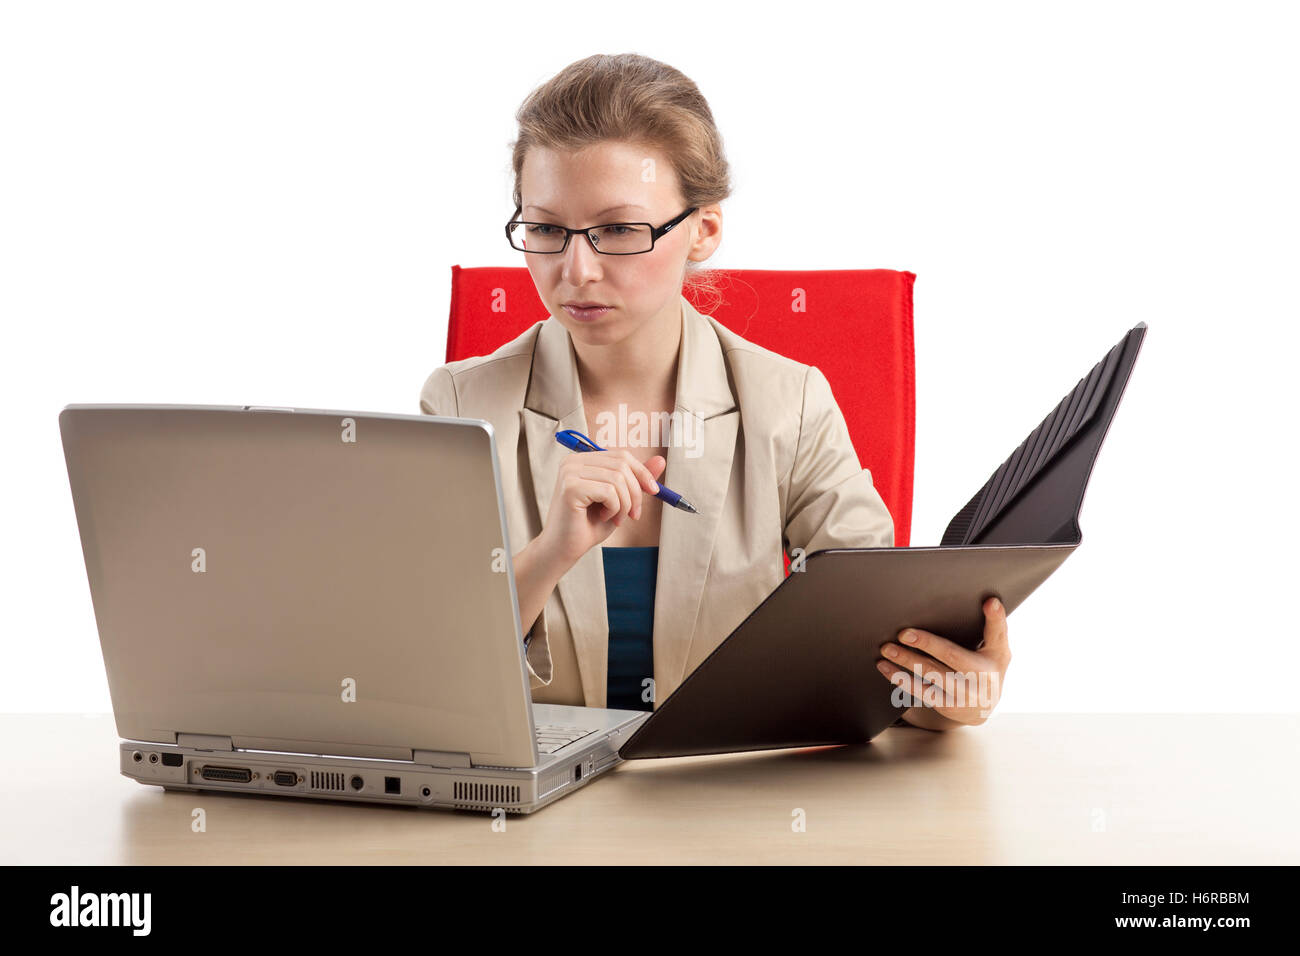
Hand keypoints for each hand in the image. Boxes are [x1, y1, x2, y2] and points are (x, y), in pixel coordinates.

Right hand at [538, 449, 666, 566]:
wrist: (564, 550)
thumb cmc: (588, 526)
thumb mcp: (620, 500)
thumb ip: (636, 479)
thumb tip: (661, 460)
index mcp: (583, 460)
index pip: (622, 456)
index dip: (642, 473)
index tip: (653, 492)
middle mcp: (573, 462)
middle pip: (622, 464)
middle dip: (635, 492)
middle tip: (633, 515)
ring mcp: (570, 472)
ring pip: (618, 478)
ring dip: (625, 504)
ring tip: (616, 518)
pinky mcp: (570, 487)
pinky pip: (609, 491)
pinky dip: (614, 508)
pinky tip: (604, 517)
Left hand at [875, 597, 1010, 729]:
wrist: (982, 709)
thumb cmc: (987, 668)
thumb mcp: (997, 649)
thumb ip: (994, 626)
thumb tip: (990, 600)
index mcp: (996, 655)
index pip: (997, 634)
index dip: (996, 617)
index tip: (990, 602)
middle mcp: (982, 677)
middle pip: (952, 656)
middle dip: (926, 643)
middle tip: (903, 633)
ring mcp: (964, 693)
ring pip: (931, 674)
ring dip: (906, 661)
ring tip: (887, 649)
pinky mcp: (947, 706)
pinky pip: (920, 691)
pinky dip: (901, 678)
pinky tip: (886, 667)